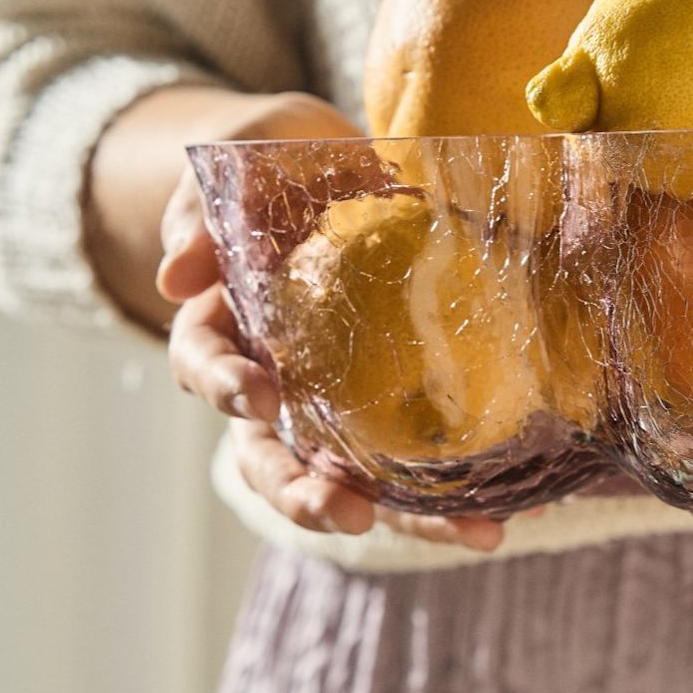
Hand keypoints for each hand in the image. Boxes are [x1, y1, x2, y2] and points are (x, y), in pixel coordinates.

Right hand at [157, 91, 508, 554]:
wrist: (338, 158)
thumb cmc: (278, 156)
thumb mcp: (242, 158)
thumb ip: (203, 209)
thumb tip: (174, 275)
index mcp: (223, 323)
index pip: (204, 366)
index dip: (225, 387)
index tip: (259, 396)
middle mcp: (272, 381)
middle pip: (269, 457)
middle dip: (305, 494)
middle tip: (350, 513)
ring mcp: (333, 403)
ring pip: (351, 480)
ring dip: (405, 517)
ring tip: (471, 536)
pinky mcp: (395, 405)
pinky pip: (421, 462)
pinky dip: (463, 494)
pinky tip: (518, 510)